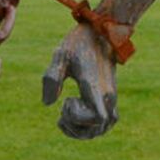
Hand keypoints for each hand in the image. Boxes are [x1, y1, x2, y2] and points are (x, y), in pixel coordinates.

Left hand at [42, 23, 118, 138]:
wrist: (101, 31)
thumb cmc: (79, 43)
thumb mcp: (61, 56)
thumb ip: (52, 79)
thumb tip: (48, 103)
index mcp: (95, 86)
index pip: (97, 118)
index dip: (78, 118)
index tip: (67, 100)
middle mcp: (106, 94)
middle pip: (98, 128)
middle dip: (76, 128)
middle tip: (62, 113)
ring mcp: (111, 95)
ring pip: (104, 126)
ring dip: (84, 129)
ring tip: (67, 117)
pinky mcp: (111, 94)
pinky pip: (108, 120)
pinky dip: (94, 125)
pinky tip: (79, 115)